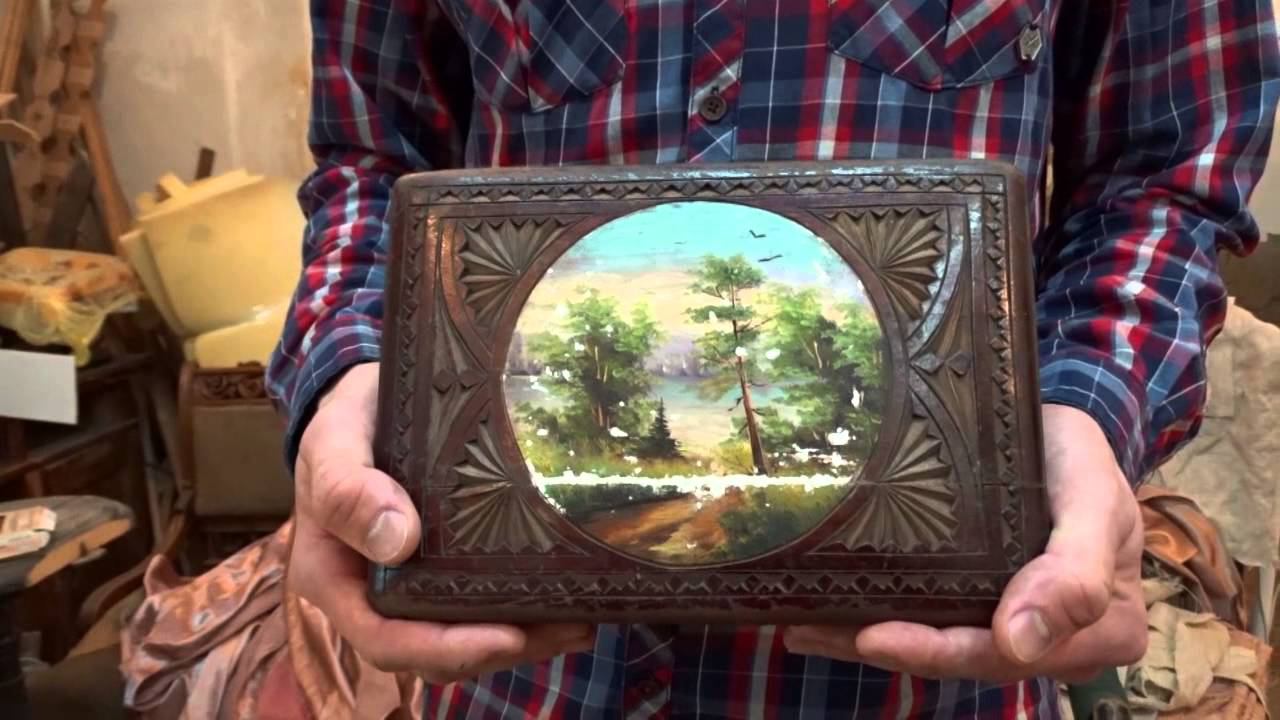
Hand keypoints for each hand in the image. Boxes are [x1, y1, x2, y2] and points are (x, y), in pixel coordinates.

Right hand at [288, 362, 594, 681]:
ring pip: (464, 633)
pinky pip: (478, 601)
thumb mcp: (334, 444)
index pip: (385, 638)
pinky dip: (522, 607)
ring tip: (580, 621)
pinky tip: (569, 597)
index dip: (444, 648)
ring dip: (524, 636)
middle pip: (435, 650)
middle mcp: (372, 595)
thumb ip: (348, 489)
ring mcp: (410, 583)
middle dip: (501, 648)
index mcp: (335, 578)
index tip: (505, 637)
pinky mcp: (442, 566)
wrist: (364, 400)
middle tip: (567, 627)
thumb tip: (397, 540)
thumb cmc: (343, 422)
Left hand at [782, 405, 1147, 682]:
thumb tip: (1021, 641)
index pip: (1013, 655)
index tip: (874, 635)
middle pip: (963, 657)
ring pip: (935, 643)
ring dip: (861, 639)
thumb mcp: (1094, 496)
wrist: (1059, 430)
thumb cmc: (1082, 459)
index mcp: (1102, 630)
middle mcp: (1056, 643)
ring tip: (800, 624)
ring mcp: (1010, 624)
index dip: (941, 650)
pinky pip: (924, 619)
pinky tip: (815, 614)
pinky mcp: (975, 603)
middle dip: (886, 647)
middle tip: (812, 628)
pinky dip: (869, 617)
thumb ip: (1075, 569)